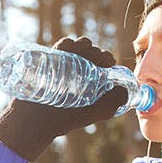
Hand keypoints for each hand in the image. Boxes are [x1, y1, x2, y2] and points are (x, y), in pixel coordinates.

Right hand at [0, 36, 127, 160]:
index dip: (108, 61)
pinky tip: (67, 54)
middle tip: (89, 69)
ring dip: (85, 48)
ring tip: (78, 63)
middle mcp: (82, 69)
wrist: (38, 119)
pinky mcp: (52, 58)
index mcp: (94, 79)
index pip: (106, 60)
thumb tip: (123, 87)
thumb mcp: (97, 112)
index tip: (104, 70)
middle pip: (95, 50)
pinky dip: (69, 44)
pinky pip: (65, 43)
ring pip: (82, 44)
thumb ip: (115, 101)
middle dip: (96, 55)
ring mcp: (67, 62)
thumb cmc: (67, 118)